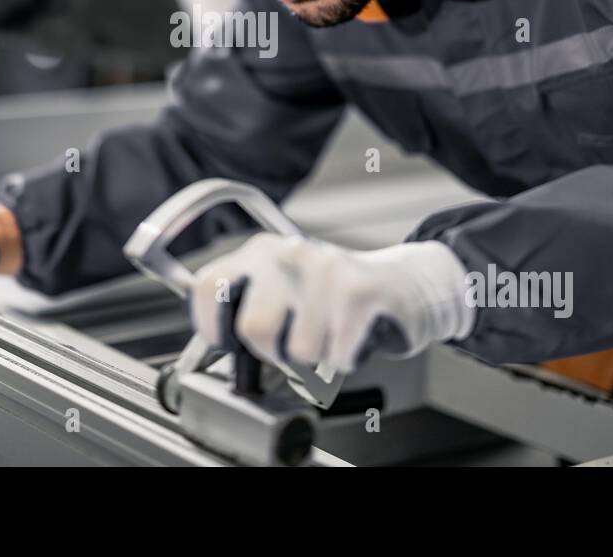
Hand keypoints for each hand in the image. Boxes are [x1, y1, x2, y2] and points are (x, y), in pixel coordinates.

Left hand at [189, 234, 472, 375]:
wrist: (404, 282)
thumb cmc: (336, 295)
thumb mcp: (284, 288)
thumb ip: (247, 306)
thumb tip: (217, 344)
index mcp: (260, 251)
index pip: (208, 287)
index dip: (211, 326)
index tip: (226, 344)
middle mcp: (289, 254)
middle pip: (254, 328)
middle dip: (273, 353)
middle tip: (293, 344)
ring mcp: (325, 269)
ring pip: (298, 351)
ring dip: (316, 357)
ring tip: (330, 333)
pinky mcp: (360, 291)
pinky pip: (335, 356)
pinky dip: (344, 360)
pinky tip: (352, 338)